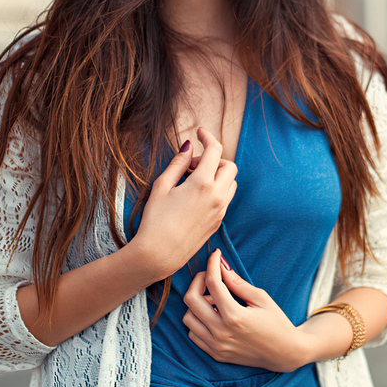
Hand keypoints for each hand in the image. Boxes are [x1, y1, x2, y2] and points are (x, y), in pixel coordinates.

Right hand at [130, 127, 237, 276]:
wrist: (158, 255)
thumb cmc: (155, 221)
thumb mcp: (161, 186)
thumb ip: (178, 163)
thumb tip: (189, 146)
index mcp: (202, 184)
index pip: (215, 150)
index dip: (208, 137)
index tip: (200, 132)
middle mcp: (217, 196)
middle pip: (229, 165)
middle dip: (214, 158)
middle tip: (192, 164)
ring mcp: (220, 211)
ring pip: (231, 182)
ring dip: (218, 174)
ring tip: (193, 180)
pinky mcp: (218, 222)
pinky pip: (226, 198)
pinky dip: (217, 189)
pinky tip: (196, 195)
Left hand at [182, 250, 308, 371]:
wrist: (284, 353)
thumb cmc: (276, 323)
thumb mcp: (261, 298)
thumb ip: (238, 283)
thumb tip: (221, 267)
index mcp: (235, 317)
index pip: (213, 283)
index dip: (212, 264)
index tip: (216, 255)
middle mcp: (221, 333)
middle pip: (191, 300)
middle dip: (197, 281)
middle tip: (210, 276)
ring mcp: (217, 346)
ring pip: (188, 318)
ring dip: (196, 304)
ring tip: (214, 300)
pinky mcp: (215, 354)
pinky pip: (193, 334)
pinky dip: (198, 321)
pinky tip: (212, 315)